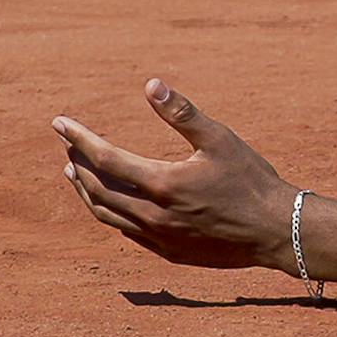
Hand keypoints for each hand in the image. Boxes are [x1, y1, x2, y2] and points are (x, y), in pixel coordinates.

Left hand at [54, 81, 301, 274]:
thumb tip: (150, 85)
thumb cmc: (252, 181)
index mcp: (163, 183)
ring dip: (86, 190)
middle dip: (78, 161)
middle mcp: (152, 214)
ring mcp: (157, 237)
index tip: (59, 123)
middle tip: (66, 143)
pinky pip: (125, 231)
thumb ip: (183, 114)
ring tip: (74, 173)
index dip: (79, 139)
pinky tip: (109, 202)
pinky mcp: (167, 251)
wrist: (276, 232)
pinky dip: (108, 212)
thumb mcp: (221, 139)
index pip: (105, 158)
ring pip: (105, 213)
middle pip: (98, 186)